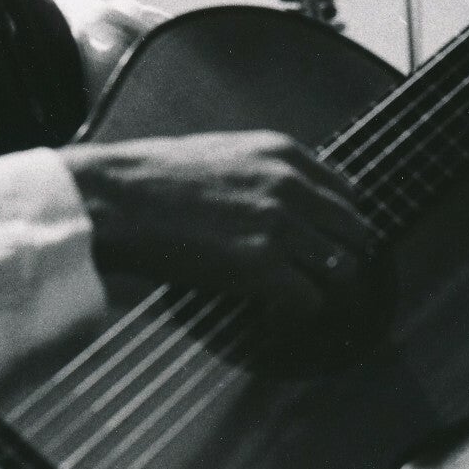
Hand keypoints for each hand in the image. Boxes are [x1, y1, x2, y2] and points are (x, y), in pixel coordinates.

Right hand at [62, 131, 372, 320]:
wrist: (114, 199)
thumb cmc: (152, 178)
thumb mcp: (224, 152)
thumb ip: (266, 173)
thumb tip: (288, 204)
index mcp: (284, 153)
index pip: (346, 193)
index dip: (342, 224)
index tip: (332, 243)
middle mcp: (291, 186)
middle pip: (354, 232)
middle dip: (342, 258)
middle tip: (324, 280)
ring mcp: (280, 225)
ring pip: (340, 268)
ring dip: (322, 289)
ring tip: (296, 301)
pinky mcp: (261, 265)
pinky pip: (308, 299)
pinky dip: (295, 313)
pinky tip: (273, 316)